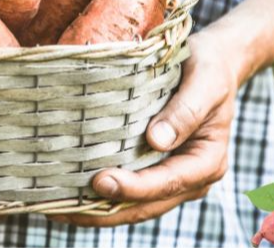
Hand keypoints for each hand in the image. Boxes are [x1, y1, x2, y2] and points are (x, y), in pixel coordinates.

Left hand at [50, 30, 239, 226]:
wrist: (213, 64)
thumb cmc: (210, 69)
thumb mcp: (205, 82)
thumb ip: (185, 111)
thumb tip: (156, 141)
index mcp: (207, 161)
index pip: (168, 183)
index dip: (134, 188)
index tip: (101, 181)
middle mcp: (191, 177)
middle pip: (147, 205)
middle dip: (107, 209)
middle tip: (64, 206)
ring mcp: (172, 177)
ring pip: (134, 205)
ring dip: (99, 209)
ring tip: (59, 209)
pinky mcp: (154, 169)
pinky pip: (129, 191)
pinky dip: (102, 196)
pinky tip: (72, 193)